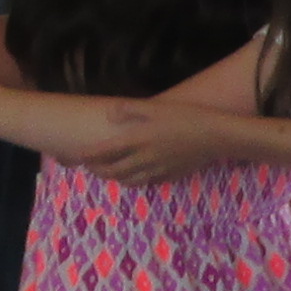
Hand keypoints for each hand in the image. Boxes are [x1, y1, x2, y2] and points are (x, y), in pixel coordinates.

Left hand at [88, 101, 220, 184]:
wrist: (214, 136)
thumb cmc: (185, 116)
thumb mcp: (156, 107)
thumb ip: (130, 110)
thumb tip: (109, 114)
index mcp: (137, 140)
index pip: (104, 152)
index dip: (88, 156)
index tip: (77, 157)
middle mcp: (143, 159)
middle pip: (113, 171)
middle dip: (98, 171)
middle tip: (90, 166)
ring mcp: (157, 170)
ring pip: (128, 181)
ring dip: (115, 178)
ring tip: (109, 172)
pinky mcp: (169, 176)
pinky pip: (147, 183)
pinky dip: (135, 181)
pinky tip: (135, 176)